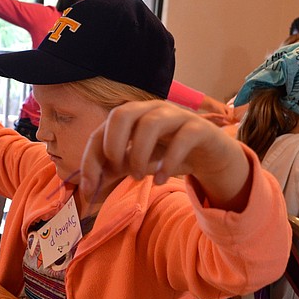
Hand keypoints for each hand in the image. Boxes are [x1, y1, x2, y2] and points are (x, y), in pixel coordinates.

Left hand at [80, 100, 249, 210]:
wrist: (211, 156)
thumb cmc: (169, 155)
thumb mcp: (138, 163)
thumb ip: (114, 169)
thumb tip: (87, 188)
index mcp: (132, 116)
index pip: (101, 131)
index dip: (91, 159)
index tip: (88, 189)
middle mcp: (151, 110)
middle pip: (122, 113)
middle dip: (114, 145)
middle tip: (119, 170)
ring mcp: (176, 116)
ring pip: (150, 123)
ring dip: (140, 154)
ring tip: (140, 176)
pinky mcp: (199, 128)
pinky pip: (182, 139)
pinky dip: (168, 162)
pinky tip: (161, 179)